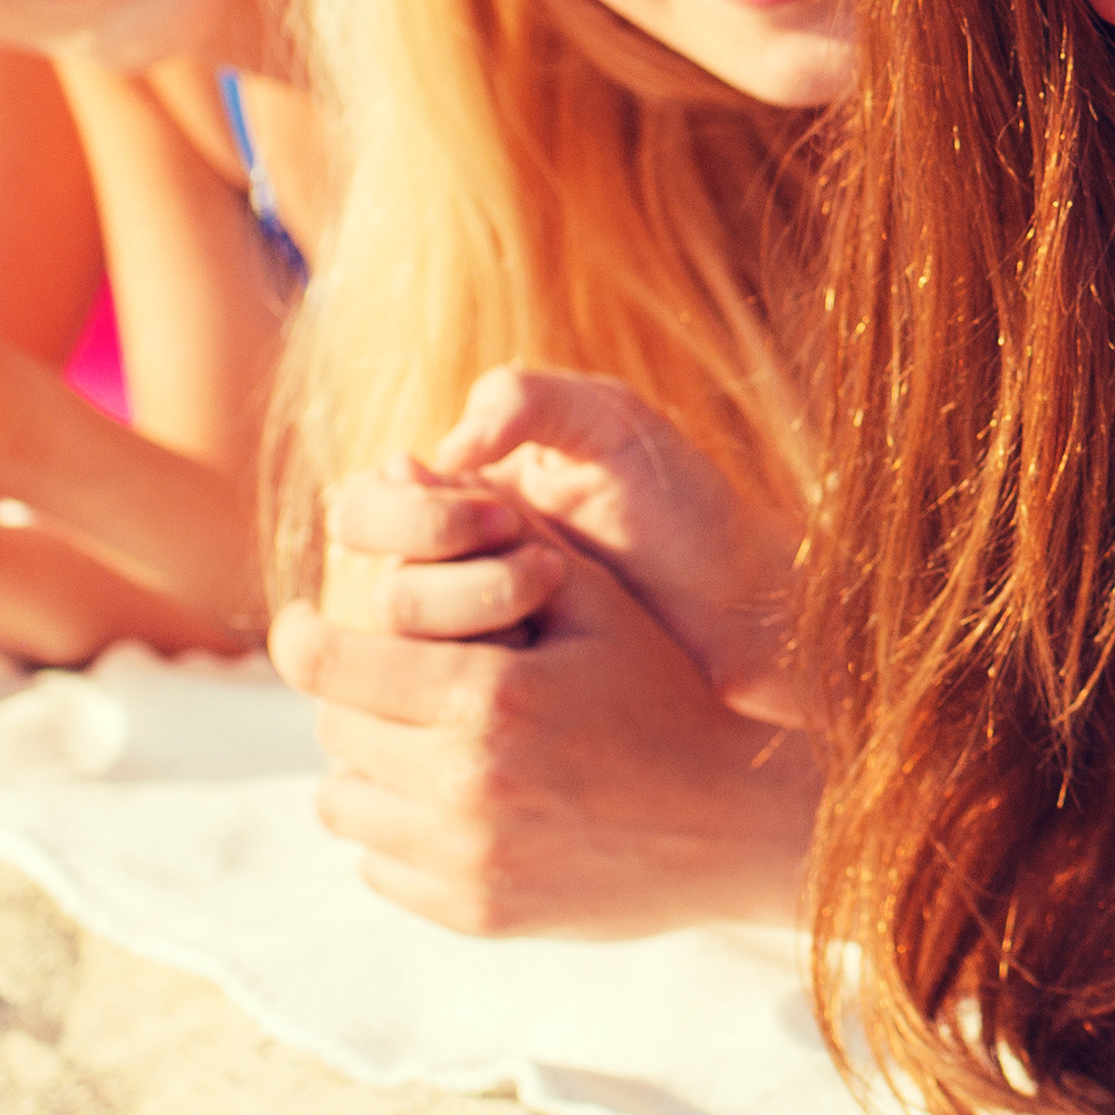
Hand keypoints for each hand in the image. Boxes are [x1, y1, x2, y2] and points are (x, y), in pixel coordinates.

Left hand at [267, 521, 815, 936]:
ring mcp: (468, 862)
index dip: (301, 635)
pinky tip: (459, 803)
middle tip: (397, 678)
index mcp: (488, 698)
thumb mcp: (595, 601)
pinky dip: (399, 832)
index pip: (327, 664)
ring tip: (425, 740)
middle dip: (354, 693)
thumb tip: (394, 467)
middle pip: (333, 729)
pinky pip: (378, 867)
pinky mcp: (475, 914)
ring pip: (342, 803)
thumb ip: (495, 538)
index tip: (307, 623)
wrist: (740, 823)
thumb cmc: (666, 692)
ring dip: (368, 766)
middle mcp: (465, 788)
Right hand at [385, 369, 799, 720]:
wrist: (751, 608)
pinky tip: (547, 667)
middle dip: (447, 582)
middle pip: (376, 591)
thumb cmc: (686, 506)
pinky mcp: (499, 710)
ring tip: (555, 612)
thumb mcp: (611, 426)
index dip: (412, 519)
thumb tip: (441, 448)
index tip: (500, 519)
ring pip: (402, 662)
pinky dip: (483, 688)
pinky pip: (444, 713)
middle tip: (540, 575)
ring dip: (473, 628)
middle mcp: (443, 581)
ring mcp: (468, 654)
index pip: (363, 512)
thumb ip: (524, 401)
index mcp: (453, 502)